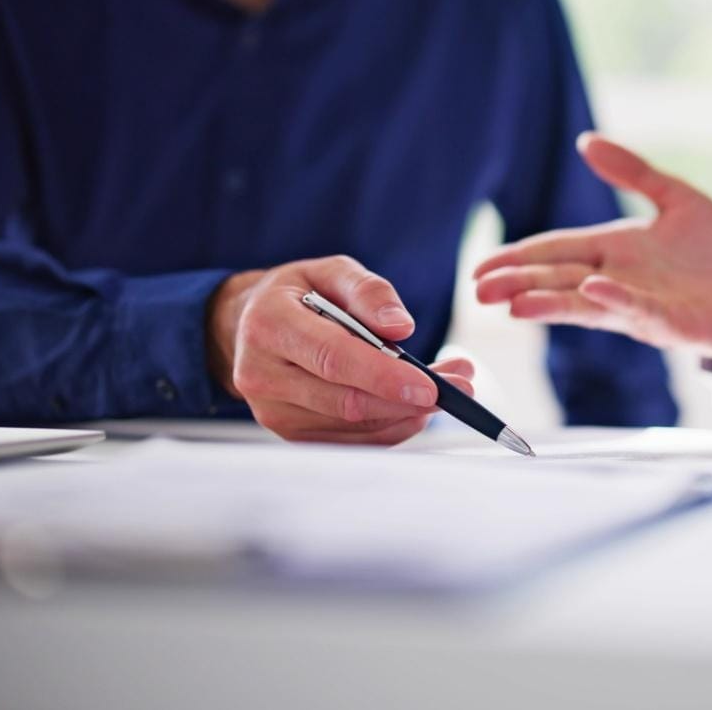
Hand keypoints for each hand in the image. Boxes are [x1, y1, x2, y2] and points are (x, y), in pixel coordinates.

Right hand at [207, 255, 474, 443]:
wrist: (251, 325)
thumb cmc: (299, 295)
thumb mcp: (331, 271)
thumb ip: (369, 291)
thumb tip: (401, 328)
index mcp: (269, 326)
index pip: (333, 359)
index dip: (384, 376)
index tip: (430, 386)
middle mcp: (263, 375)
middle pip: (346, 401)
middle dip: (409, 399)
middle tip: (459, 385)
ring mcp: (274, 412)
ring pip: (354, 427)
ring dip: (407, 414)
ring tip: (445, 389)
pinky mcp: (291, 434)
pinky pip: (352, 441)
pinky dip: (391, 427)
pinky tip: (413, 407)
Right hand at [474, 133, 711, 377]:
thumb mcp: (674, 198)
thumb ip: (632, 172)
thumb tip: (585, 140)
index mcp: (612, 251)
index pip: (556, 251)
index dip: (519, 257)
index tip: (481, 267)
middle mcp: (616, 281)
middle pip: (559, 280)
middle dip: (518, 284)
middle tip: (478, 291)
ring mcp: (640, 305)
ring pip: (585, 304)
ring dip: (550, 304)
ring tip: (513, 305)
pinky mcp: (669, 322)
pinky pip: (637, 310)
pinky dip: (613, 301)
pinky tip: (591, 291)